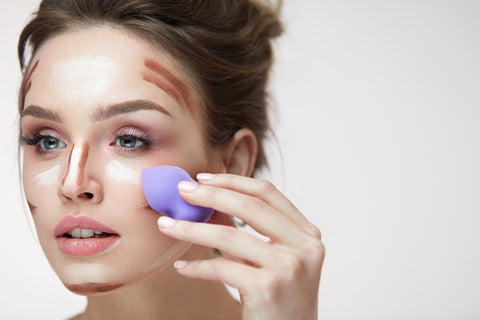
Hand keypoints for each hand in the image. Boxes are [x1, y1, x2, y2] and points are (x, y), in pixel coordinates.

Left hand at [157, 173, 324, 319]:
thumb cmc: (280, 301)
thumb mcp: (270, 260)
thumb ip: (247, 232)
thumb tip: (209, 204)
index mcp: (307, 234)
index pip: (267, 193)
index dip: (233, 181)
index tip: (203, 178)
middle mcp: (304, 246)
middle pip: (249, 206)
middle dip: (209, 195)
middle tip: (181, 191)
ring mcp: (289, 267)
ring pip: (229, 236)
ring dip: (191, 229)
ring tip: (166, 225)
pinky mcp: (268, 287)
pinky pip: (222, 268)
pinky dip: (197, 267)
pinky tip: (183, 267)